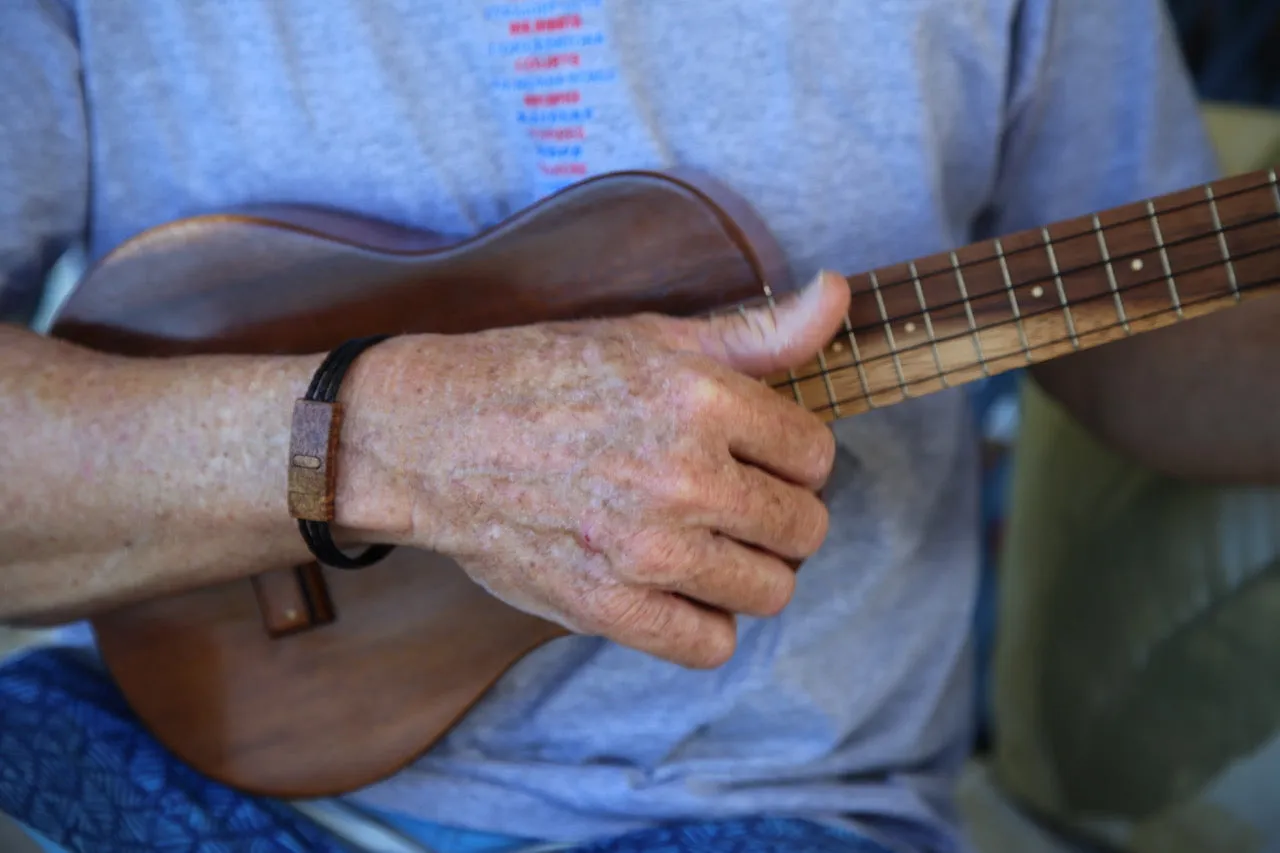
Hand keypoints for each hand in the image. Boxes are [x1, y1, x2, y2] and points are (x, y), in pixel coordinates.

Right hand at [337, 271, 850, 667]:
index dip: (792, 457)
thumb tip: (838, 293)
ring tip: (707, 544)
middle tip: (732, 502)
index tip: (757, 457)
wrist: (433, 435)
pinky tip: (678, 590)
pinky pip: (709, 645)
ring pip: (769, 590)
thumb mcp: (653, 336)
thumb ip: (758, 331)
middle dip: (778, 515)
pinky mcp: (606, 606)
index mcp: (702, 399)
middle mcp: (683, 476)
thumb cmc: (545, 376)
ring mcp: (646, 549)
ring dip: (748, 571)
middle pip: (804, 528)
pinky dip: (705, 623)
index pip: (816, 456)